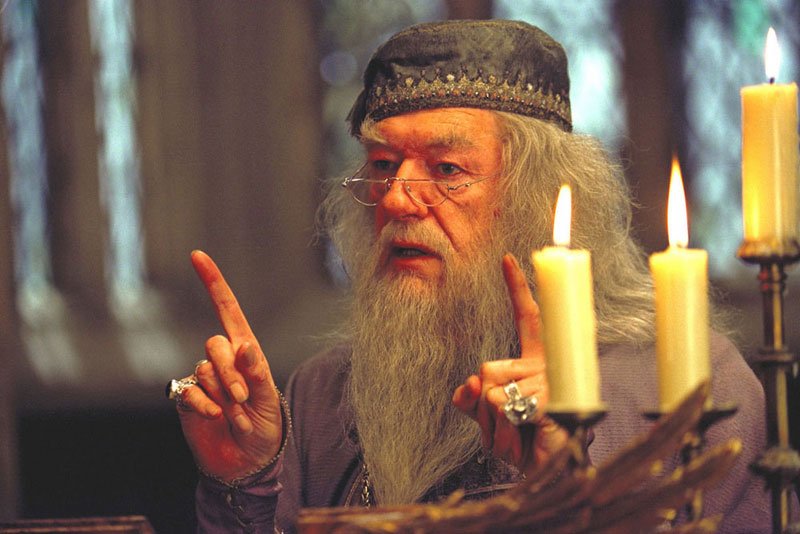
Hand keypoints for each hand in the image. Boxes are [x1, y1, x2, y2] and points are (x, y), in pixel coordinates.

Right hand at [176, 250, 283, 481]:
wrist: (246, 462)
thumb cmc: (265, 427)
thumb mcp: (270, 399)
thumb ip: (257, 373)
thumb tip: (246, 347)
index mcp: (245, 353)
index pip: (227, 310)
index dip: (213, 283)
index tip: (197, 255)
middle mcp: (222, 361)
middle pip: (215, 344)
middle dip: (231, 372)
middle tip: (243, 398)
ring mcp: (203, 379)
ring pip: (204, 368)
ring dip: (223, 393)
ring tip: (235, 414)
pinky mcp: (187, 398)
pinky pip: (190, 390)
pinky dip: (204, 405)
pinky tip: (215, 417)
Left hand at [452, 253, 565, 471]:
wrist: (548, 475)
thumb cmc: (523, 445)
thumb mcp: (489, 421)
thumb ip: (472, 399)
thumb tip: (466, 387)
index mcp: (535, 363)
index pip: (527, 318)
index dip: (517, 289)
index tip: (508, 259)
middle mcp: (546, 367)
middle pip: (485, 368)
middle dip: (482, 405)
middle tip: (509, 425)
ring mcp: (551, 383)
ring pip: (488, 390)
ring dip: (492, 425)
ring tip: (518, 435)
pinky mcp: (551, 402)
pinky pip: (501, 408)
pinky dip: (502, 433)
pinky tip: (525, 440)